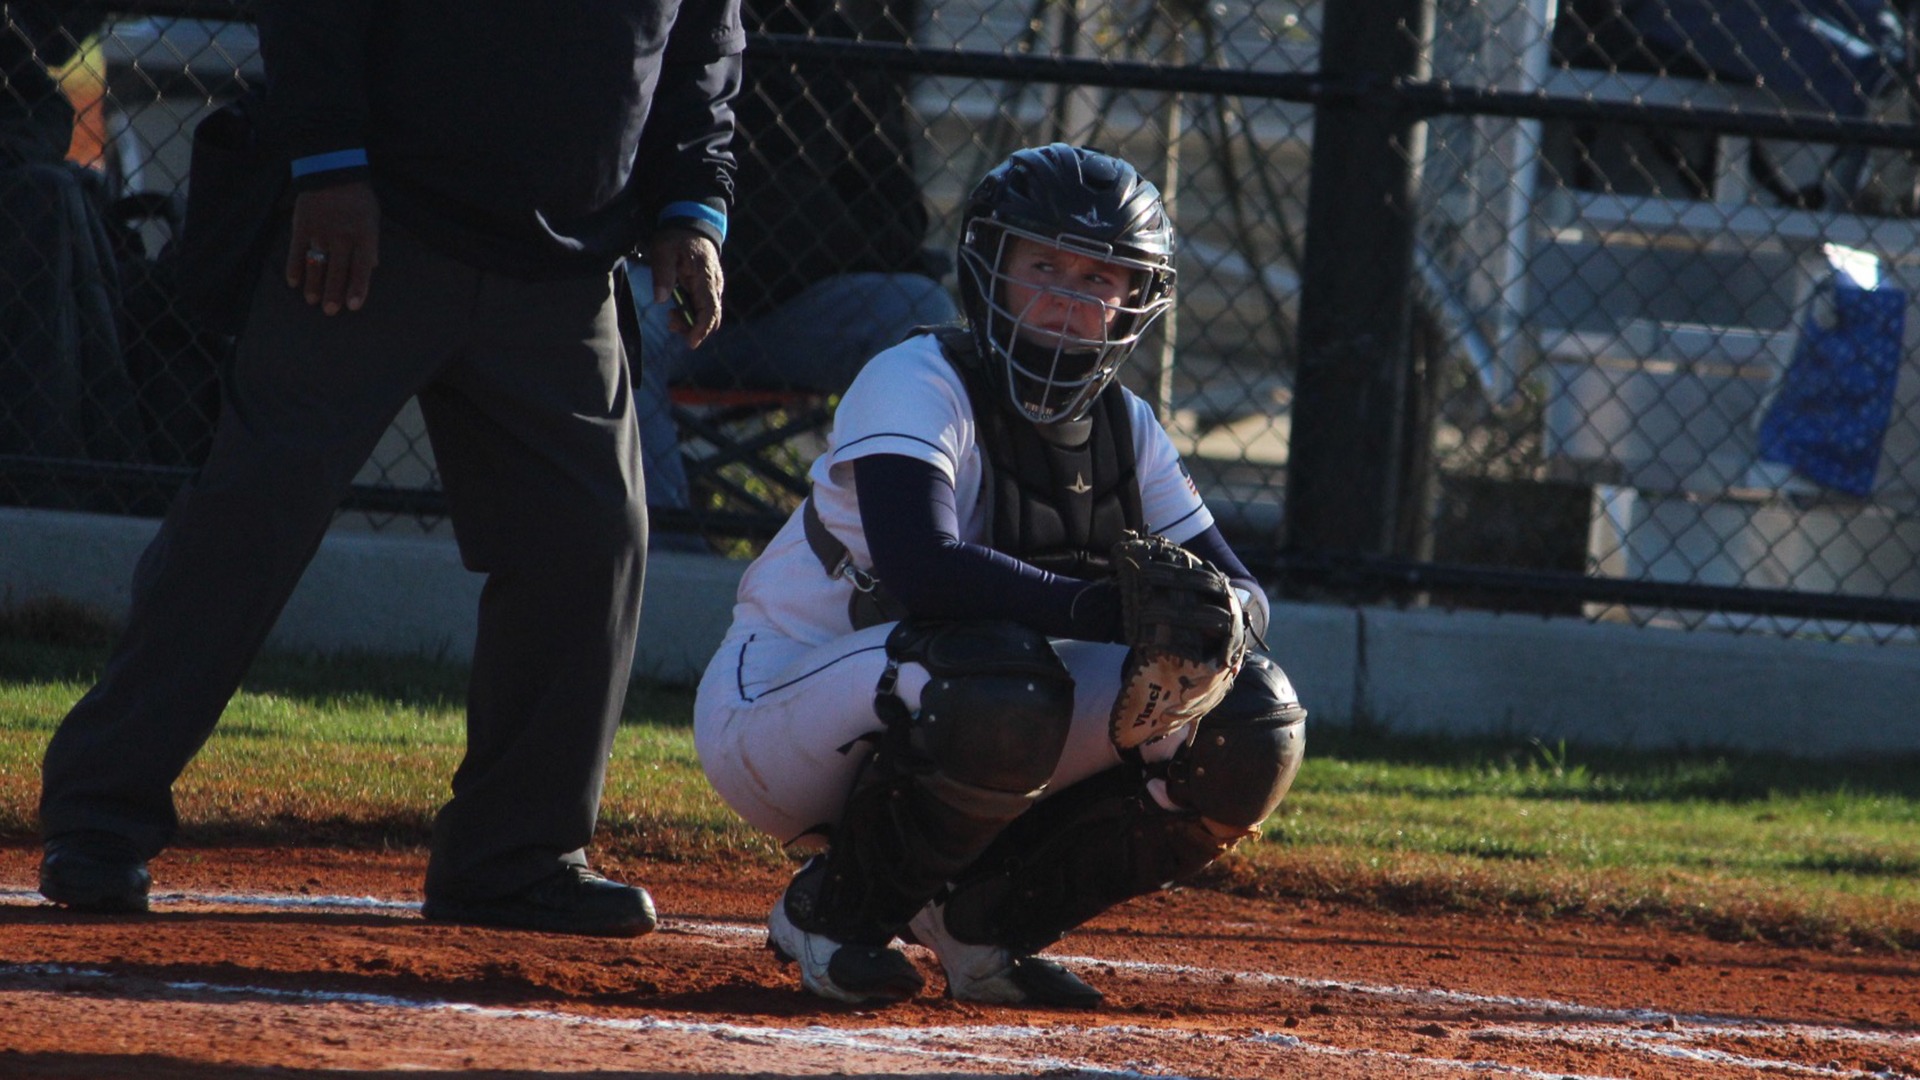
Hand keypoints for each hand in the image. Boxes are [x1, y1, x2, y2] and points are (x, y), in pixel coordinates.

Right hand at [285, 180, 379, 314]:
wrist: (332, 170)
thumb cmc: (358, 198)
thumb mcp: (373, 218)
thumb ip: (372, 243)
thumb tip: (373, 266)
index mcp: (364, 234)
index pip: (362, 266)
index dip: (358, 287)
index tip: (353, 306)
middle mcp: (342, 236)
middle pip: (338, 270)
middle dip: (333, 293)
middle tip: (330, 311)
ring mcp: (320, 231)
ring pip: (317, 264)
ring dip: (313, 284)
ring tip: (312, 301)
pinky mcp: (301, 226)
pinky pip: (296, 251)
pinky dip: (294, 267)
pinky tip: (294, 282)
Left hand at [645, 228, 721, 347]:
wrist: (691, 225)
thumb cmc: (676, 238)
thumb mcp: (663, 251)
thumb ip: (662, 274)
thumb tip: (661, 300)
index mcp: (705, 277)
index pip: (710, 310)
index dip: (702, 329)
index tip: (690, 342)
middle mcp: (714, 285)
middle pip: (711, 317)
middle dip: (693, 328)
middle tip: (670, 323)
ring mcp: (713, 287)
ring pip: (708, 314)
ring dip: (690, 321)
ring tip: (670, 315)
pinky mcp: (708, 288)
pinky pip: (704, 307)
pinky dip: (692, 314)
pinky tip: (676, 309)